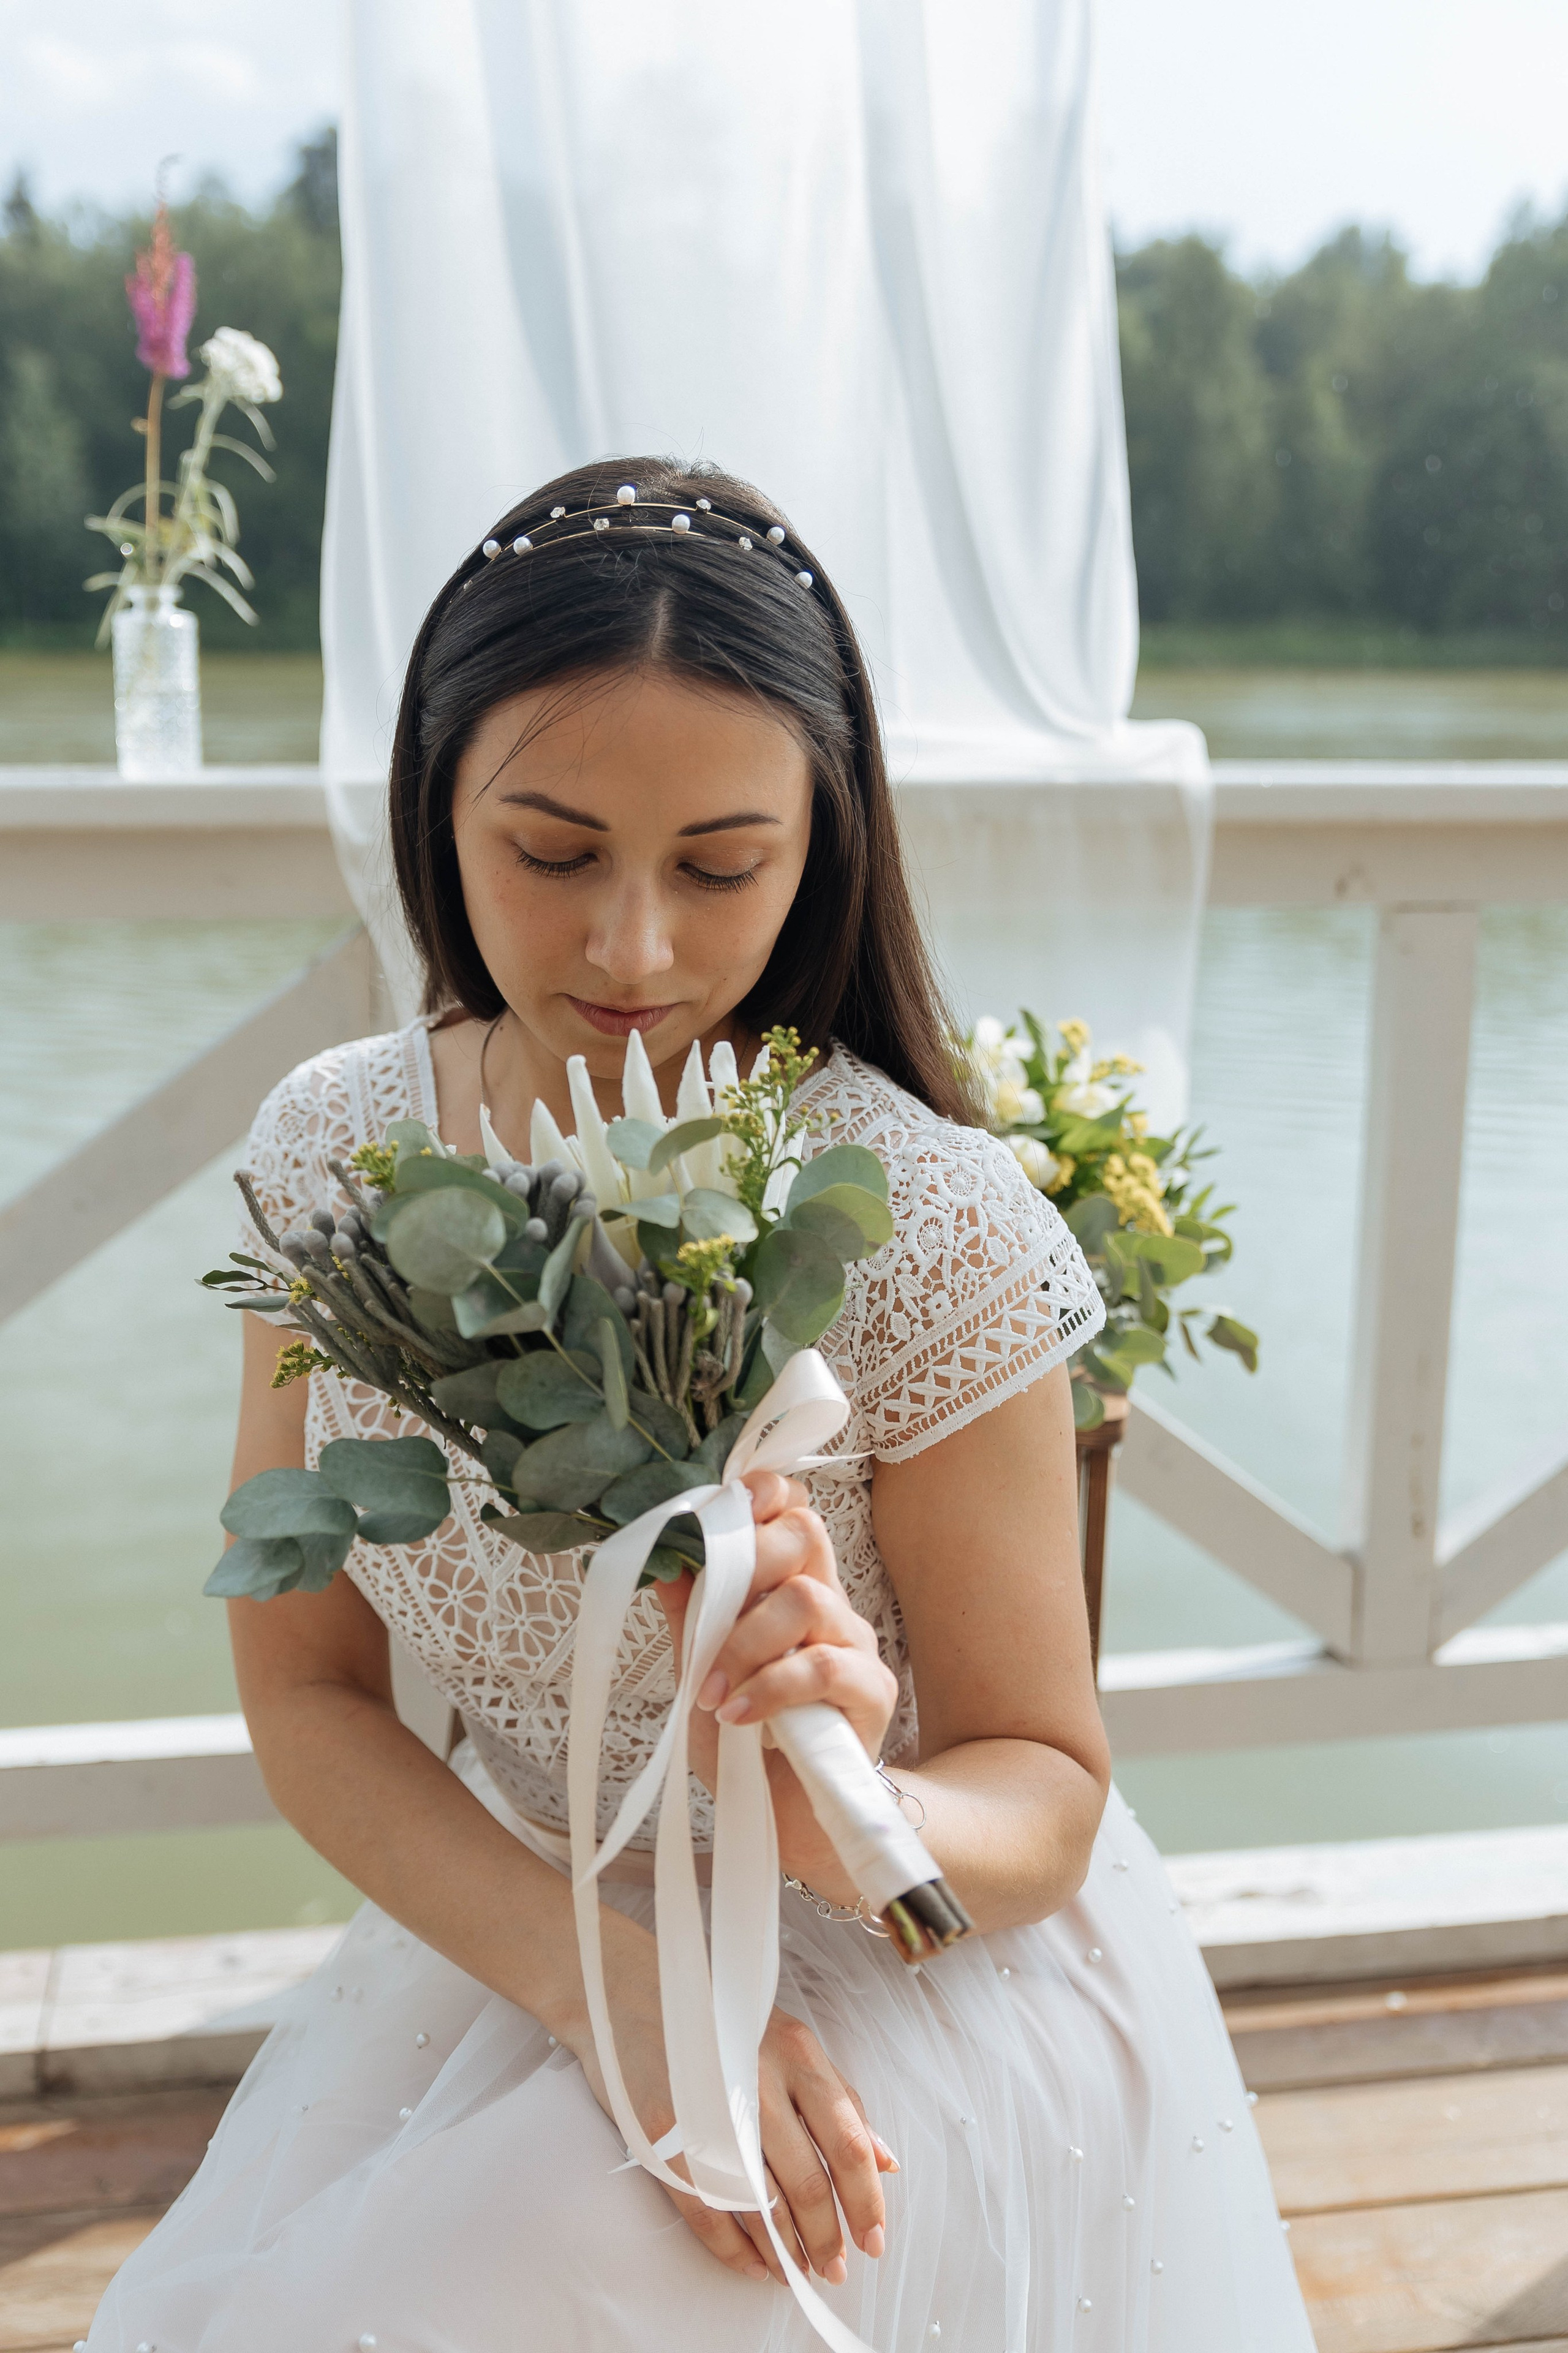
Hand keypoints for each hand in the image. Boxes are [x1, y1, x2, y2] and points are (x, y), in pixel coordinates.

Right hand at [568, 1908, 897, 2286]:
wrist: (633, 1992)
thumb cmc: (722, 2022)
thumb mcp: (791, 2043)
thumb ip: (841, 2100)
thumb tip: (885, 2161)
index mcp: (797, 2055)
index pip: (846, 2142)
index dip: (866, 2200)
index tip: (873, 2241)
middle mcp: (758, 2082)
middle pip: (806, 2182)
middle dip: (826, 2237)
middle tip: (835, 2270)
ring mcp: (708, 2110)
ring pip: (759, 2204)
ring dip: (784, 2251)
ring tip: (797, 2274)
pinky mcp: (665, 2135)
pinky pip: (706, 2210)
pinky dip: (732, 2248)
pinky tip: (751, 2265)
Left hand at [659, 1470, 899, 1899]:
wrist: (787, 1823)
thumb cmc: (745, 1745)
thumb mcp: (700, 1677)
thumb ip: (690, 1620)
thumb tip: (665, 1560)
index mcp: (790, 1587)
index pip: (794, 1510)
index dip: (765, 1493)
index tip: (725, 1504)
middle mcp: (830, 1605)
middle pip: (804, 1534)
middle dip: (744, 1561)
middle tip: (706, 1615)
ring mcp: (856, 1646)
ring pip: (806, 1599)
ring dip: (744, 1642)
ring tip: (711, 1692)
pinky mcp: (871, 1694)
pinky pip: (825, 1666)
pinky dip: (772, 1687)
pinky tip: (739, 1715)